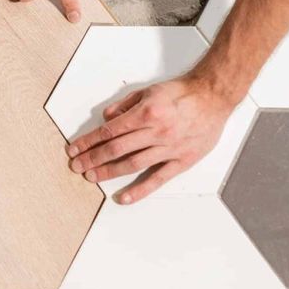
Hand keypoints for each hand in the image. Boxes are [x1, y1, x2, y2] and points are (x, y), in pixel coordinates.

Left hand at [65, 73, 237, 203]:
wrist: (213, 96)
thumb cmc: (183, 92)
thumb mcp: (149, 91)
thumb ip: (126, 104)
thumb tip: (107, 118)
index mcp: (146, 113)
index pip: (109, 131)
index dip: (89, 141)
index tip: (75, 149)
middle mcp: (155, 132)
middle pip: (116, 149)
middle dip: (92, 158)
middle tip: (76, 166)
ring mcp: (168, 148)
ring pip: (132, 164)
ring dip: (109, 172)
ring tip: (92, 177)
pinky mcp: (181, 161)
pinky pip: (158, 178)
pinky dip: (140, 190)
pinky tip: (125, 197)